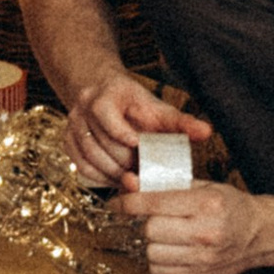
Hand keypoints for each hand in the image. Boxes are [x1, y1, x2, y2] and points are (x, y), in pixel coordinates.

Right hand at [63, 71, 213, 190]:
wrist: (101, 91)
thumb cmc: (134, 103)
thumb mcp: (158, 108)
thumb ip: (181, 122)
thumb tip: (207, 132)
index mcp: (105, 96)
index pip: (105, 113)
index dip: (121, 132)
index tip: (137, 145)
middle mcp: (83, 109)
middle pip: (100, 142)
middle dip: (123, 162)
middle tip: (143, 175)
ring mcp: (72, 126)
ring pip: (89, 157)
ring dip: (112, 174)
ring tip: (133, 181)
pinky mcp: (67, 141)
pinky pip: (81, 167)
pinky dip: (99, 178)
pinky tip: (116, 182)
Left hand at [117, 177, 263, 273]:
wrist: (259, 233)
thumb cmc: (230, 206)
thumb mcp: (205, 186)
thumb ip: (169, 186)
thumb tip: (132, 184)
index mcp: (207, 203)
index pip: (155, 203)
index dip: (131, 202)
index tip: (119, 202)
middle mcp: (206, 231)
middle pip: (151, 230)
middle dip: (149, 222)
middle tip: (158, 218)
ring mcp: (204, 257)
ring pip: (153, 253)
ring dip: (153, 243)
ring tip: (167, 235)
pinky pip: (160, 271)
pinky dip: (159, 261)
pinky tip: (172, 250)